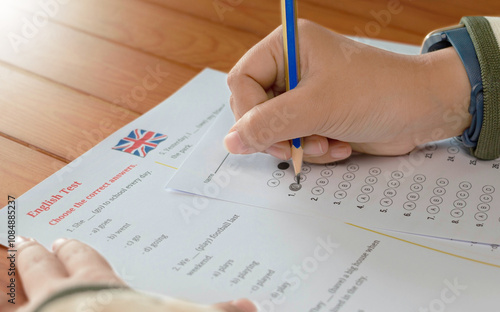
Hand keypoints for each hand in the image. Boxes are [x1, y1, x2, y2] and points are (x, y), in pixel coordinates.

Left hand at [14, 237, 255, 311]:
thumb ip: (215, 311)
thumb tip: (250, 305)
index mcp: (97, 287)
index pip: (84, 259)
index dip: (75, 250)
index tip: (66, 239)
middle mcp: (60, 298)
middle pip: (41, 269)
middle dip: (35, 254)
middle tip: (27, 240)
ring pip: (14, 292)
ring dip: (10, 279)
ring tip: (7, 264)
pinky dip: (7, 305)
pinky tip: (5, 303)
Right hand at [224, 19, 470, 162]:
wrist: (424, 111)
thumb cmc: (379, 92)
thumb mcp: (318, 106)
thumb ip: (269, 123)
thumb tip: (231, 141)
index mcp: (287, 47)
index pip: (241, 80)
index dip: (248, 112)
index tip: (265, 135)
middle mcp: (291, 69)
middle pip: (253, 108)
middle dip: (278, 133)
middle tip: (300, 143)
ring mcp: (303, 95)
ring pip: (273, 130)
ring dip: (299, 145)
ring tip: (328, 144)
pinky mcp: (316, 118)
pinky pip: (294, 141)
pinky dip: (313, 150)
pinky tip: (338, 146)